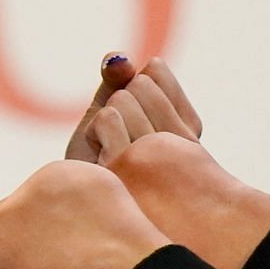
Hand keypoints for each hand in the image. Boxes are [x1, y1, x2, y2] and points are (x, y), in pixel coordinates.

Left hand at [65, 56, 203, 162]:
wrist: (82, 207)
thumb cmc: (101, 157)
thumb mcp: (110, 109)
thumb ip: (116, 78)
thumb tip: (120, 61)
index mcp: (187, 127)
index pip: (156, 70)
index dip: (129, 84)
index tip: (130, 115)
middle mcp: (184, 143)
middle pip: (139, 83)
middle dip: (118, 102)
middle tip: (118, 139)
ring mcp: (161, 156)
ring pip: (123, 99)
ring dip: (104, 121)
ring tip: (110, 153)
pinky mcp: (134, 168)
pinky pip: (107, 118)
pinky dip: (95, 132)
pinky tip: (100, 160)